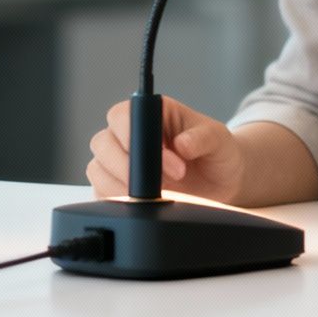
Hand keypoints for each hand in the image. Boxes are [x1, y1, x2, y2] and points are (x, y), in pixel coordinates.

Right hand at [87, 96, 245, 203]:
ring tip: (158, 195)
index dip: (134, 137)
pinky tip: (144, 203)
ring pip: (98, 170)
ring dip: (123, 187)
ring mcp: (120, 160)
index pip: (122, 115)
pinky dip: (118, 200)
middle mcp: (129, 134)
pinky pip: (101, 193)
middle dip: (129, 167)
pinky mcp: (118, 186)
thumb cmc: (216, 152)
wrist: (219, 181)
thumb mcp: (218, 140)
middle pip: (103, 144)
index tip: (163, 158)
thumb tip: (182, 144)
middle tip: (165, 182)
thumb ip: (203, 138)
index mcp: (151, 113)